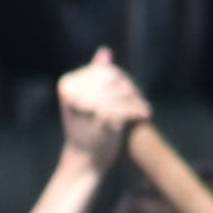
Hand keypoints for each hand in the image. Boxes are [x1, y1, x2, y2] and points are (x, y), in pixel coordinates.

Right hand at [51, 52, 150, 172]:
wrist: (84, 160)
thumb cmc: (86, 129)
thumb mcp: (87, 101)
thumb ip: (95, 76)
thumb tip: (105, 52)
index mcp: (66, 84)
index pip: (103, 71)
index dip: (120, 79)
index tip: (129, 90)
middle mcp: (73, 92)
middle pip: (114, 79)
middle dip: (130, 88)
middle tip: (138, 99)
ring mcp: (87, 104)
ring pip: (122, 92)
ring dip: (136, 100)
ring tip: (143, 108)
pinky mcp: (101, 117)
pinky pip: (127, 106)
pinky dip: (138, 110)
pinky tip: (146, 114)